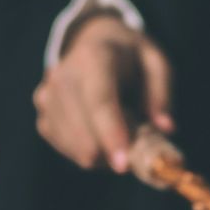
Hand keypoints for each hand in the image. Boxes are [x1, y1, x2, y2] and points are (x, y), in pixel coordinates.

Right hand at [32, 13, 173, 172]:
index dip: (111, 135)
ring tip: (120, 129)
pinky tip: (101, 133)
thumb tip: (166, 128)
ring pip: (76, 148)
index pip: (99, 101)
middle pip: (84, 132)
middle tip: (139, 144)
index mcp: (94, 57)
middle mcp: (63, 76)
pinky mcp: (43, 116)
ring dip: (104, 153)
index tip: (123, 166)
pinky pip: (66, 150)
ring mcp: (47, 97)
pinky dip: (89, 151)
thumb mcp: (155, 62)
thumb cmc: (130, 57)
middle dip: (114, 151)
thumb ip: (162, 93)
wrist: (92, 43)